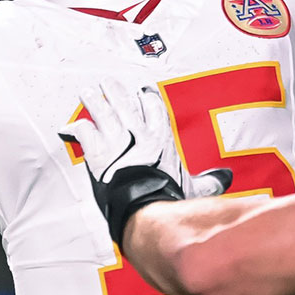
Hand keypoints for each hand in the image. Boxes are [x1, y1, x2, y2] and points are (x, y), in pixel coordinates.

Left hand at [59, 81, 229, 242]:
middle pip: (126, 102)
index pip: (154, 107)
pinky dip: (74, 129)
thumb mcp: (194, 188)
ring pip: (103, 111)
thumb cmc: (170, 201)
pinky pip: (83, 131)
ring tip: (88, 92)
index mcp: (162, 138)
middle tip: (109, 82)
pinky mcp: (97, 152)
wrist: (146, 211)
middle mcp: (139, 133)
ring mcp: (117, 140)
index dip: (146, 98)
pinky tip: (67, 129)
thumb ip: (209, 180)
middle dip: (117, 91)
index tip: (142, 92)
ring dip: (94, 100)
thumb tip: (226, 177)